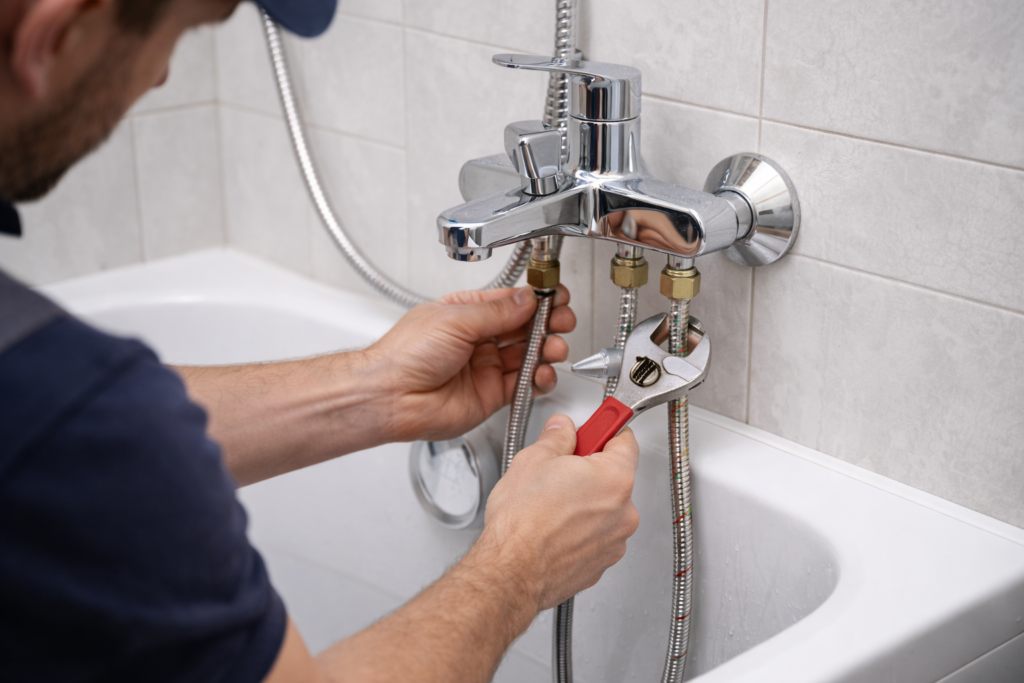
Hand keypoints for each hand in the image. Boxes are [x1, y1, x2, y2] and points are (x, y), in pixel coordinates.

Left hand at [365, 285, 575, 442]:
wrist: (390, 396)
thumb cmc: (405, 355)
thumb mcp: (455, 319)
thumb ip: (497, 312)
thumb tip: (527, 298)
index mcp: (466, 313)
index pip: (510, 302)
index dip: (536, 298)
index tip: (555, 295)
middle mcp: (477, 339)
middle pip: (524, 328)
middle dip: (548, 323)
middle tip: (561, 321)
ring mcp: (485, 367)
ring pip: (528, 356)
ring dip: (547, 350)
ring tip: (554, 347)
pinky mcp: (490, 395)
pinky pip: (523, 385)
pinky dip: (539, 379)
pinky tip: (543, 373)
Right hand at [475, 414, 640, 609]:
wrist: (512, 570)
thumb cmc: (523, 523)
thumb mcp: (533, 460)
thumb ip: (556, 438)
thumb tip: (562, 430)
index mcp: (614, 478)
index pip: (625, 440)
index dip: (605, 429)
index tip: (597, 427)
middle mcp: (624, 511)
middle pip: (614, 476)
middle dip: (589, 469)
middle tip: (559, 470)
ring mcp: (614, 541)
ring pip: (604, 509)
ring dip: (585, 502)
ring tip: (550, 504)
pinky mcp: (601, 563)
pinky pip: (596, 535)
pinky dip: (580, 529)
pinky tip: (553, 526)